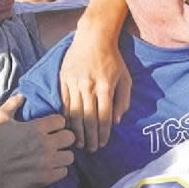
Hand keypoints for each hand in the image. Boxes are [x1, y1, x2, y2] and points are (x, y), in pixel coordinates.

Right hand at [0, 94, 74, 187]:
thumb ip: (12, 104)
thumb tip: (22, 95)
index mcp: (36, 128)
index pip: (61, 121)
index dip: (57, 123)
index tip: (51, 128)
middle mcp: (45, 144)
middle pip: (70, 137)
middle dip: (64, 138)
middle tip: (56, 142)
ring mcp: (46, 162)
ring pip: (70, 156)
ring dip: (63, 155)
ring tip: (54, 156)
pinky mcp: (45, 178)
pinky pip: (64, 172)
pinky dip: (58, 170)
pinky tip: (50, 168)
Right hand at [60, 0, 131, 151]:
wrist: (93, 38)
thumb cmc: (113, 59)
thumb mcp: (125, 79)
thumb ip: (123, 101)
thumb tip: (116, 121)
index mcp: (105, 87)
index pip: (104, 116)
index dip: (103, 133)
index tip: (103, 144)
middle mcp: (89, 86)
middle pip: (88, 118)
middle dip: (90, 137)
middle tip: (92, 149)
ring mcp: (74, 83)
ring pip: (74, 113)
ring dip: (77, 131)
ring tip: (79, 143)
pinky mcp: (63, 79)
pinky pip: (64, 103)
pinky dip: (66, 117)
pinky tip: (68, 127)